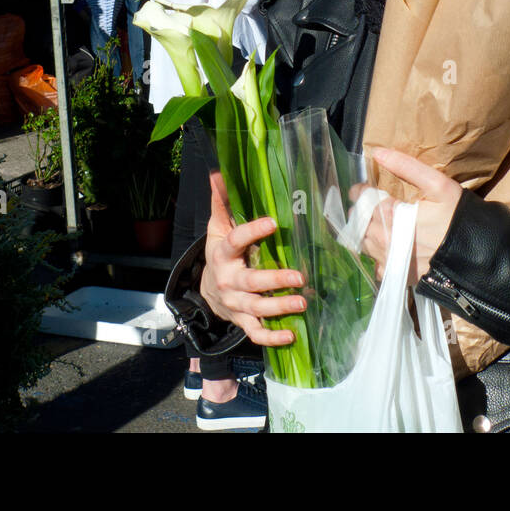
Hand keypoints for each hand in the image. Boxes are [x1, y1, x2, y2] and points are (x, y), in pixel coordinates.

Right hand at [201, 171, 305, 346]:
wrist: (206, 291)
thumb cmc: (220, 253)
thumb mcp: (216, 227)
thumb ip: (221, 202)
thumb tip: (218, 172)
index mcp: (222, 252)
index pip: (235, 240)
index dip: (252, 231)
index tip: (273, 222)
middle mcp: (228, 280)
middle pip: (250, 282)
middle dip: (274, 281)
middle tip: (299, 276)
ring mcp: (234, 303)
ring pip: (255, 308)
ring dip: (279, 308)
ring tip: (302, 302)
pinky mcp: (241, 321)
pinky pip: (255, 333)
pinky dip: (272, 338)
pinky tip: (292, 335)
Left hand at [355, 147, 462, 284]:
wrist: (478, 253)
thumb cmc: (457, 215)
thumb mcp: (438, 184)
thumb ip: (406, 166)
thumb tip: (378, 152)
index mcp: (390, 217)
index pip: (362, 202)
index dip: (361, 192)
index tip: (364, 188)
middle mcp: (385, 242)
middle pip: (359, 224)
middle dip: (362, 212)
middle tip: (373, 205)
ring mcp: (392, 262)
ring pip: (365, 245)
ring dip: (367, 232)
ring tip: (379, 223)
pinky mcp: (401, 276)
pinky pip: (378, 265)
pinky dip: (379, 256)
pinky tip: (391, 246)